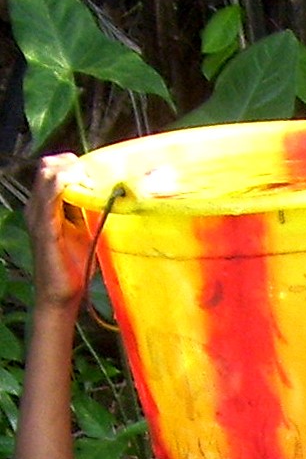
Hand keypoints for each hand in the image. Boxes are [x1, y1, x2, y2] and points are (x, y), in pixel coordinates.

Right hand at [26, 153, 91, 312]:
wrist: (63, 294)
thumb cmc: (75, 266)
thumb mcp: (87, 232)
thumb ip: (92, 214)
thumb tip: (115, 199)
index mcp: (46, 206)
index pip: (53, 170)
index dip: (74, 164)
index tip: (100, 168)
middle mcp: (37, 206)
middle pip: (48, 166)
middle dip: (74, 164)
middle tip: (100, 172)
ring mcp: (37, 215)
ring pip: (47, 175)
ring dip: (72, 171)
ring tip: (96, 178)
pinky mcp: (43, 227)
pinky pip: (50, 195)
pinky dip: (67, 185)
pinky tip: (86, 188)